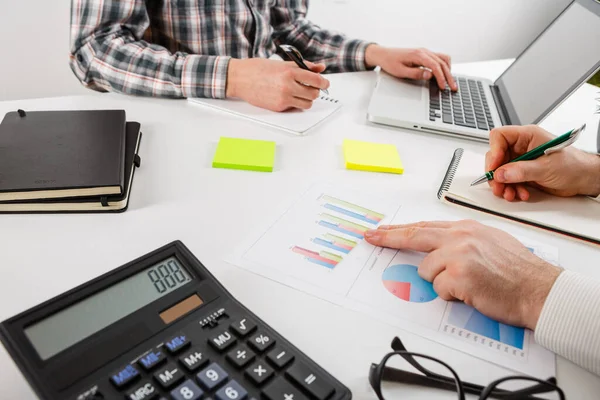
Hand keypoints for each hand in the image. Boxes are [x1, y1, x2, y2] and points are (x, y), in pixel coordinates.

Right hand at [226, 58, 329, 111]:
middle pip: (314, 94)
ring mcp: (283, 98)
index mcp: (290, 71)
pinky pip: (295, 108)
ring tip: (300, 93)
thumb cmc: (258, 69)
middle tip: (311, 87)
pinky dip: (295, 103)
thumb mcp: (282, 63)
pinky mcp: (278, 107)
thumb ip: (303, 66)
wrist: (240, 78)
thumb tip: (321, 68)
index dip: (324, 82)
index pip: (316, 79)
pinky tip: (287, 96)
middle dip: (315, 91)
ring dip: (307, 99)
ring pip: (307, 104)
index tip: (325, 83)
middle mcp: (288, 85)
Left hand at [364, 220, 561, 329]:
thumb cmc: (518, 271)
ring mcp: (458, 254)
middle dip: (388, 238)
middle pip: (413, 235)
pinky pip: (439, 290)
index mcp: (466, 228)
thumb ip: (461, 241)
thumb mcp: (489, 242)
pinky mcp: (458, 276)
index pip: (424, 226)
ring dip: (442, 282)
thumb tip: (436, 250)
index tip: (381, 230)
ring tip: (469, 284)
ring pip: (426, 271)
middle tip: (370, 237)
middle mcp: (460, 236)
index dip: (399, 230)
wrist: (539, 289)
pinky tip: (473, 292)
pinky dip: (452, 296)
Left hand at [365, 44, 457, 90]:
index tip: (443, 87)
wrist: (383, 54)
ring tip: (450, 81)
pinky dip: (444, 65)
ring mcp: (425, 51)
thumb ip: (416, 73)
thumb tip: (430, 75)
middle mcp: (424, 51)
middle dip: (449, 76)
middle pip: (442, 63)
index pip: (435, 66)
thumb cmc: (390, 63)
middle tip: (453, 87)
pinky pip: (439, 58)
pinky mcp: (424, 54)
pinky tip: (444, 74)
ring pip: (443, 58)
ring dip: (448, 70)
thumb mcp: (401, 71)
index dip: (441, 78)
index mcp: (418, 55)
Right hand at [486, 125, 599, 200]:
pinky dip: (510, 189)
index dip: (494, 151)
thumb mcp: (546, 168)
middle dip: (496, 173)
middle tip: (498, 184)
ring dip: (502, 184)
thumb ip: (522, 171)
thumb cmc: (573, 165)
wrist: (584, 179)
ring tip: (509, 193)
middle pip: (496, 155)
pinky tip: (519, 193)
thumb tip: (501, 173)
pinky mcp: (522, 173)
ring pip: (500, 170)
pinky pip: (508, 180)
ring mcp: (521, 160)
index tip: (494, 167)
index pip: (500, 137)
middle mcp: (522, 147)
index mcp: (528, 136)